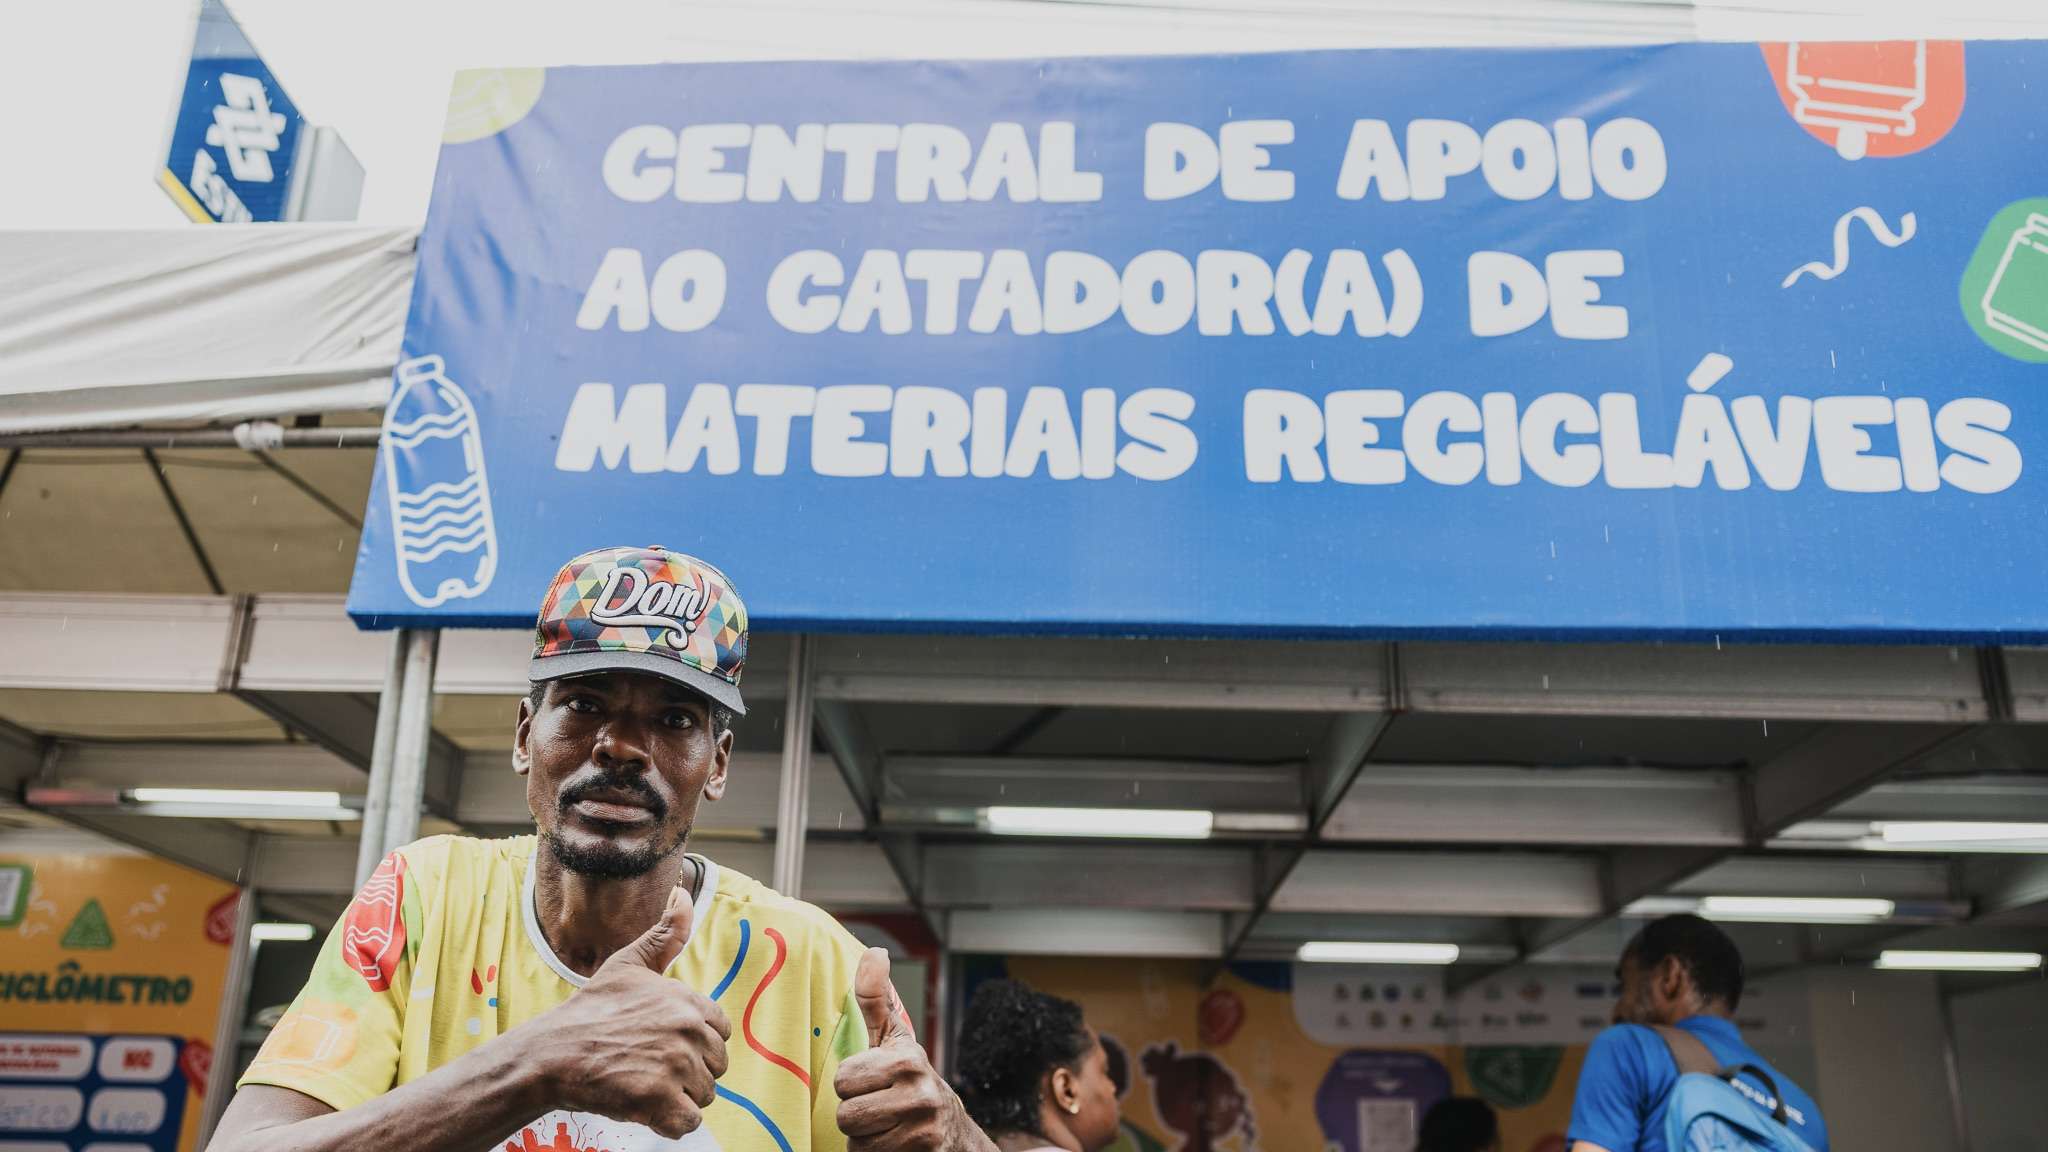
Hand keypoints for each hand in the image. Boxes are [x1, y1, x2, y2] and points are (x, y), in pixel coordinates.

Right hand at [535, 883, 731, 1137]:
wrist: (552, 1053)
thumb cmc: (591, 1010)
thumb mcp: (629, 964)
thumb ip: (665, 935)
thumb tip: (683, 895)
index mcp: (688, 1001)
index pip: (720, 1031)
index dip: (695, 1041)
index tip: (664, 1043)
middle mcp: (688, 1031)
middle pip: (715, 1066)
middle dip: (689, 1072)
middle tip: (649, 1066)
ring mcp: (676, 1066)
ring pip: (703, 1095)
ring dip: (677, 1097)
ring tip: (643, 1082)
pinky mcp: (660, 1100)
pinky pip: (688, 1122)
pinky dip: (669, 1122)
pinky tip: (645, 1107)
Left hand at [835, 949, 993, 1151]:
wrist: (950, 1129)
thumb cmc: (909, 1079)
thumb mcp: (892, 1038)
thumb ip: (875, 998)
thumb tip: (875, 952)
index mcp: (907, 1059)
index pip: (844, 1078)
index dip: (850, 1082)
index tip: (870, 1080)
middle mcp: (920, 1092)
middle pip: (847, 1113)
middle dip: (855, 1112)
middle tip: (876, 1105)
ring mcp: (923, 1127)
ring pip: (856, 1139)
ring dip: (864, 1136)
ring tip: (884, 1123)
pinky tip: (892, 1141)